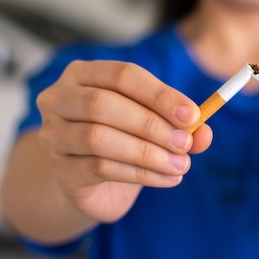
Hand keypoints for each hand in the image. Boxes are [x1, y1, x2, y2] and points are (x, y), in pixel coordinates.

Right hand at [37, 60, 211, 222]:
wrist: (93, 184)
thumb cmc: (125, 140)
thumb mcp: (156, 126)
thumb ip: (180, 125)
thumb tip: (204, 132)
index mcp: (85, 74)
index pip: (122, 75)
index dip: (159, 94)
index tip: (192, 115)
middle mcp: (60, 99)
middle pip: (103, 104)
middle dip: (152, 124)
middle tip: (186, 143)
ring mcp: (54, 135)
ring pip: (99, 138)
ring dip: (147, 152)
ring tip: (180, 165)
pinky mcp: (61, 170)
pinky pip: (99, 168)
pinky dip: (139, 174)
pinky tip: (166, 179)